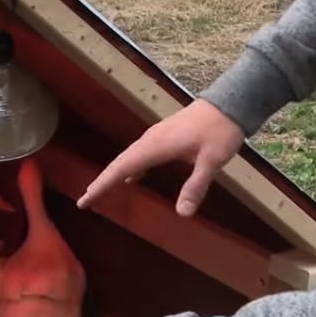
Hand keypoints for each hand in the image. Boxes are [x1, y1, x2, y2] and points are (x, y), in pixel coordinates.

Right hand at [77, 99, 245, 216]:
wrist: (230, 102)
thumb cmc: (221, 130)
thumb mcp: (212, 161)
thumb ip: (196, 187)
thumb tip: (182, 214)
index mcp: (156, 146)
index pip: (121, 168)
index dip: (102, 185)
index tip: (84, 200)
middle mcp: (150, 140)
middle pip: (119, 163)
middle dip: (101, 182)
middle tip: (86, 200)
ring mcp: (156, 136)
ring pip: (128, 157)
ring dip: (113, 174)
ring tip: (101, 190)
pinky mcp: (164, 135)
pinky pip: (139, 154)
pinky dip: (129, 167)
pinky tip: (132, 177)